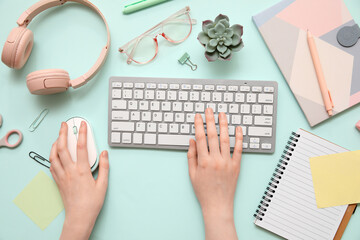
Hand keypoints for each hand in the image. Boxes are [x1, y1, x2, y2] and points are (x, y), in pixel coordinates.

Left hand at [50, 121, 108, 239]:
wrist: (79, 216)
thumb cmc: (91, 202)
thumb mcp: (103, 184)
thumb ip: (104, 166)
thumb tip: (104, 153)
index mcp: (82, 171)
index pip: (81, 147)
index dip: (82, 133)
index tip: (82, 125)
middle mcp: (69, 171)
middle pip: (63, 148)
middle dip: (62, 133)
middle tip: (64, 125)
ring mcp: (61, 176)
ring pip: (53, 155)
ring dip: (55, 143)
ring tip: (58, 136)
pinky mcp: (57, 181)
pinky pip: (52, 165)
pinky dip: (52, 155)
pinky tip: (55, 153)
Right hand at [187, 108, 242, 239]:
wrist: (217, 205)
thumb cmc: (203, 191)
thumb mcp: (192, 174)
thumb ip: (191, 156)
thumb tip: (192, 140)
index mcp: (203, 161)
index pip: (200, 138)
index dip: (198, 125)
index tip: (197, 116)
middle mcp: (216, 160)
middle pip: (212, 135)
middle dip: (210, 120)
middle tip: (209, 109)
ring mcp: (227, 162)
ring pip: (225, 139)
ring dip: (224, 125)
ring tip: (222, 114)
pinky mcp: (236, 166)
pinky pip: (239, 149)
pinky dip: (239, 138)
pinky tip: (238, 128)